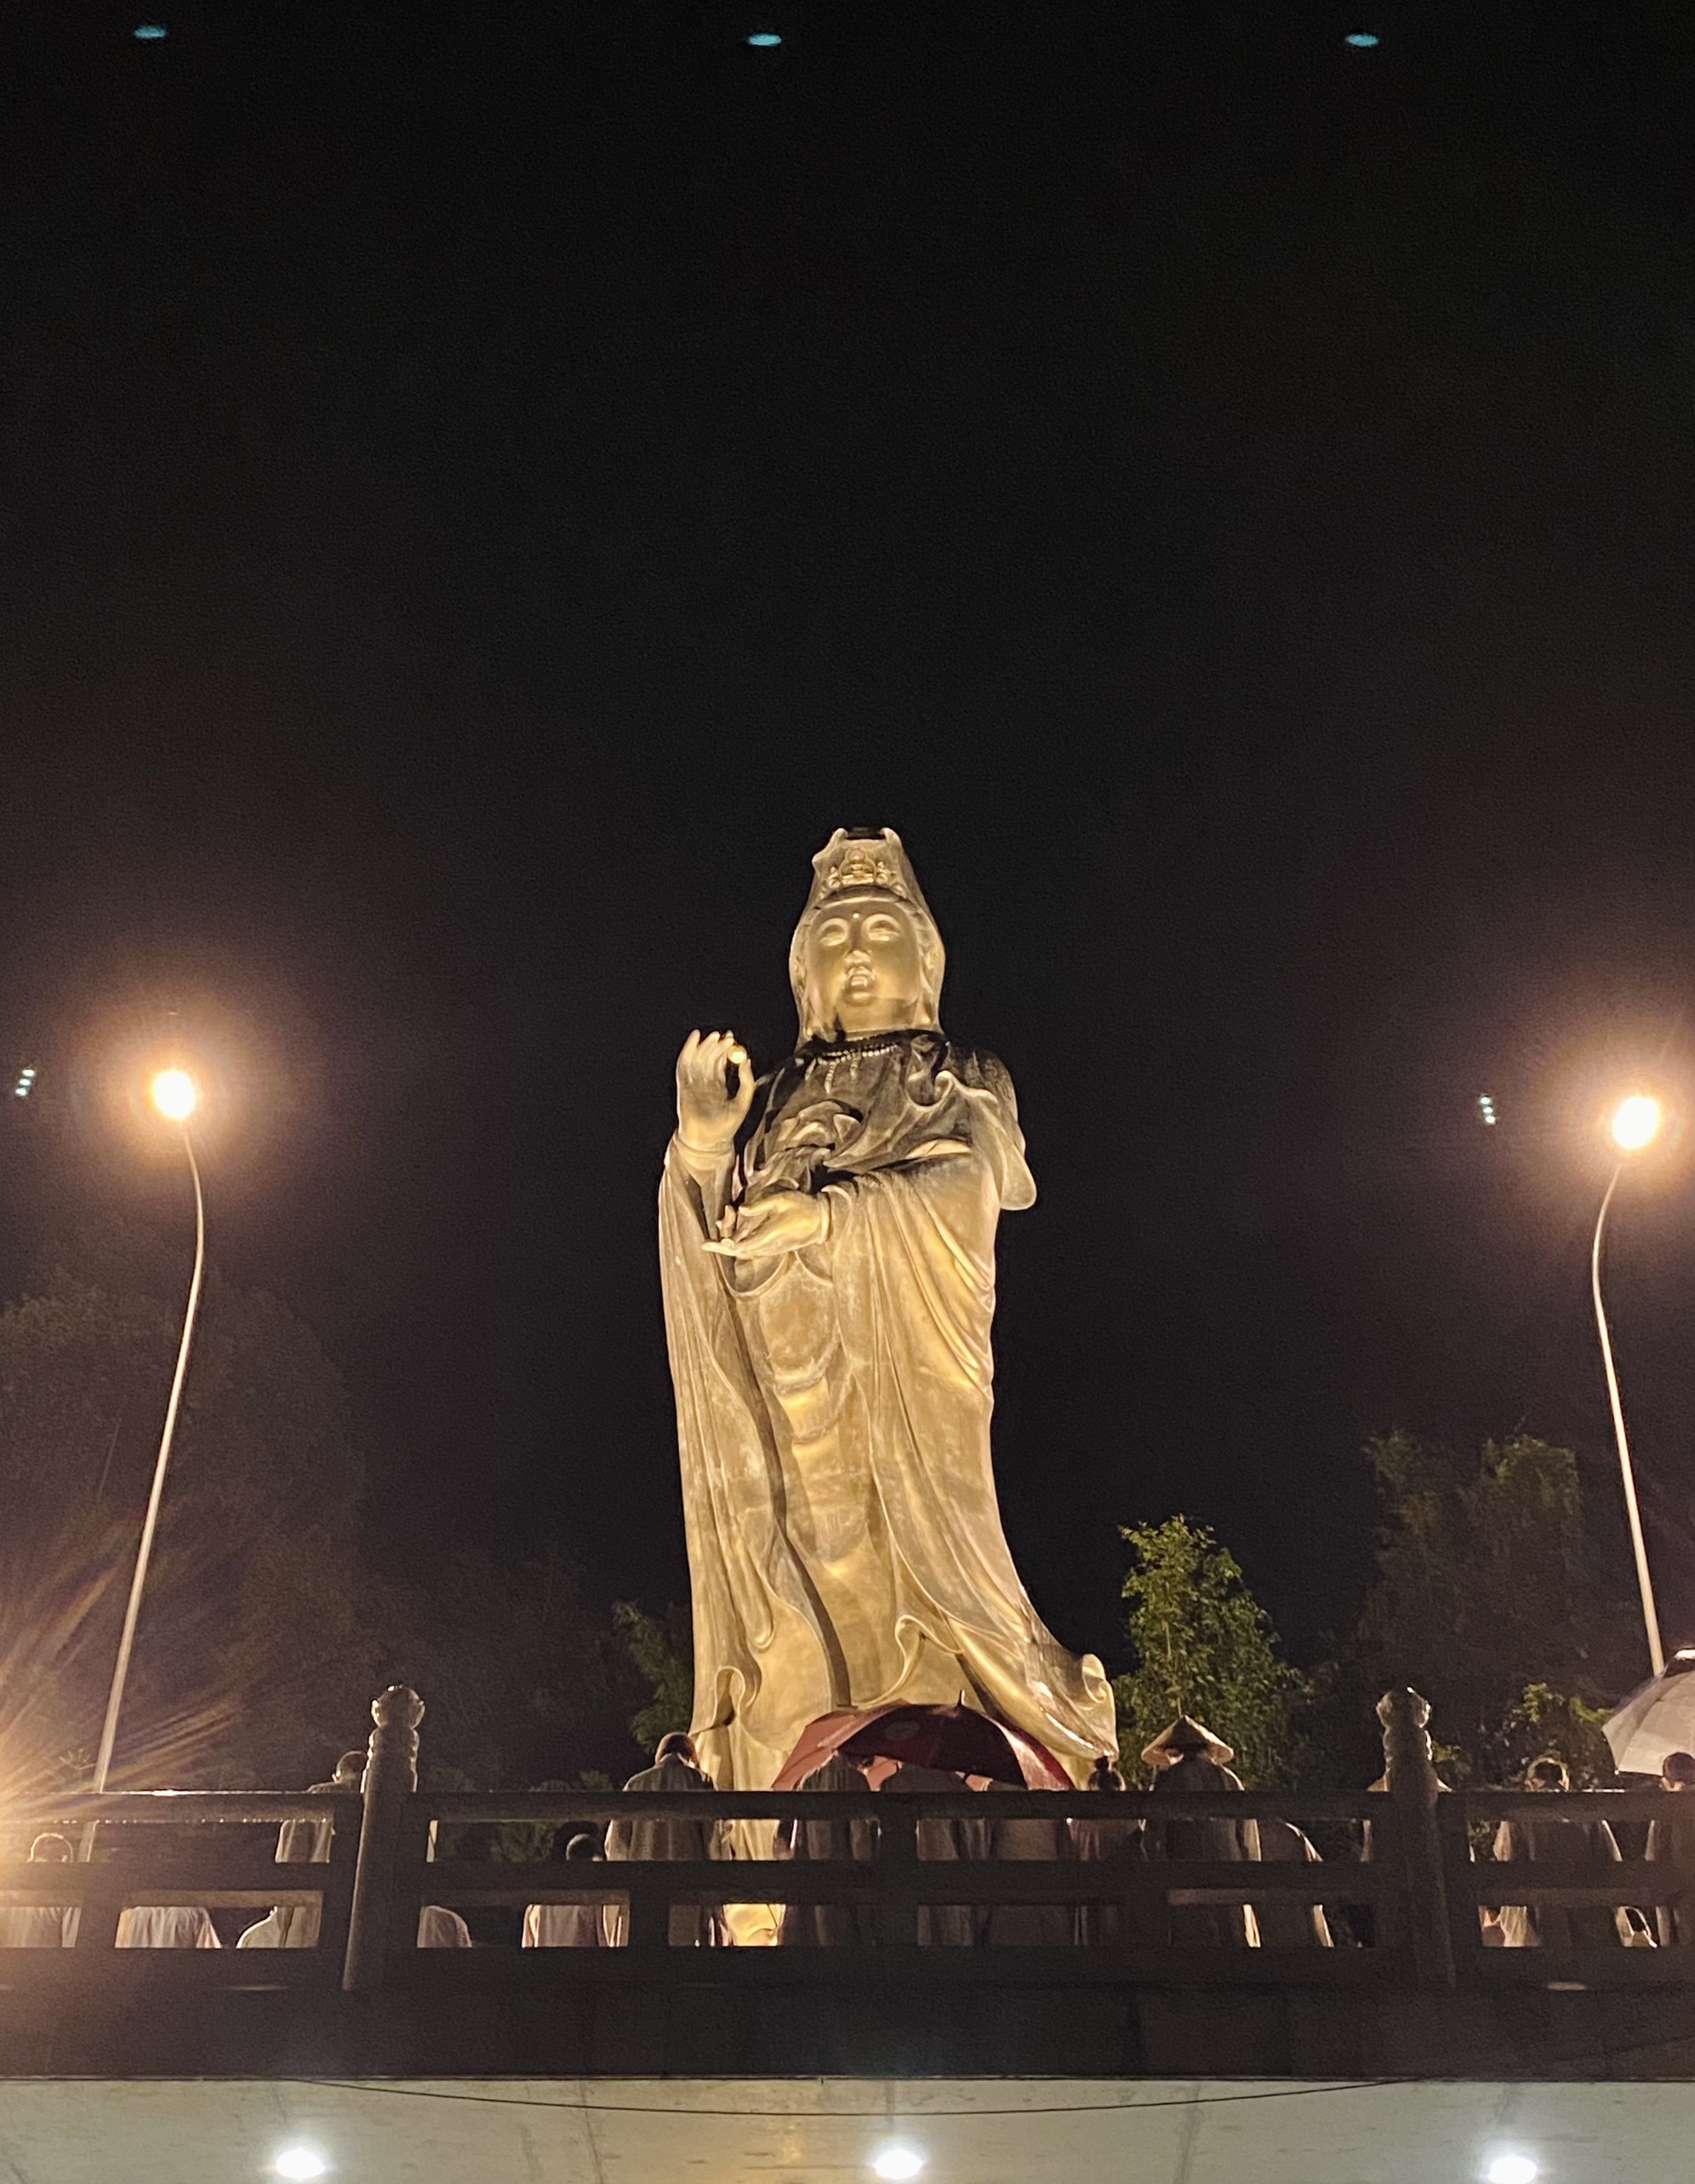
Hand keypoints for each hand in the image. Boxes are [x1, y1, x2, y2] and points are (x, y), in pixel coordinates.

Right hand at [676, 1029, 755, 1152]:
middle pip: (709, 1059)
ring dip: (705, 1046)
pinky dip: (688, 1051)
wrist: (708, 1142)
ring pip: (698, 1059)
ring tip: (714, 1036)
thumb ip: (747, 1082)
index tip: (731, 1039)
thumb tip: (747, 1060)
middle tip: (725, 1037)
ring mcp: (693, 1084)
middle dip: (716, 1046)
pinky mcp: (684, 1086)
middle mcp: (705, 1084)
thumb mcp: (743, 1101)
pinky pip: (684, 1065)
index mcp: (718, 1087)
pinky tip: (695, 1039)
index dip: (725, 1051)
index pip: (720, 1063)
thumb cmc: (726, 1126)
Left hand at [704, 1191, 828, 1259]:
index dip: (726, 1246)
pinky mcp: (774, 1247)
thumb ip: (760, 1205)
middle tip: (705, 1245)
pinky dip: (740, 1244)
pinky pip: (753, 1249)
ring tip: (715, 1237)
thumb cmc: (802, 1206)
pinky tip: (732, 1237)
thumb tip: (740, 1209)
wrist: (821, 1221)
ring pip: (746, 1251)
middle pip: (740, 1251)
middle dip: (722, 1247)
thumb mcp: (781, 1200)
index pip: (742, 1245)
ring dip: (730, 1245)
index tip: (712, 1243)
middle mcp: (769, 1246)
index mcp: (769, 1234)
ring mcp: (772, 1248)